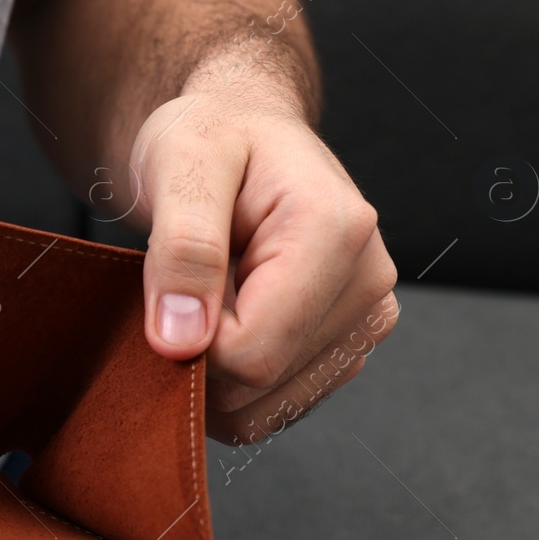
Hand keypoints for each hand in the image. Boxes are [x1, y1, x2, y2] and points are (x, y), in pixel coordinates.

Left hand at [126, 85, 399, 444]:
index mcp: (336, 231)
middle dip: (201, 354)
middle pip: (259, 386)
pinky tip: (228, 320)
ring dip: (216, 370)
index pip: (252, 353)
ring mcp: (365, 321)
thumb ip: (182, 250)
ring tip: (211, 296)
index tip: (170, 291)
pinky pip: (274, 407)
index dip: (189, 340)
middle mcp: (368, 281)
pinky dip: (234, 382)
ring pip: (266, 408)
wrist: (241, 131)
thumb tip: (180, 342)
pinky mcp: (349, 347)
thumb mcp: (179, 167)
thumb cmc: (212, 137)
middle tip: (189, 286)